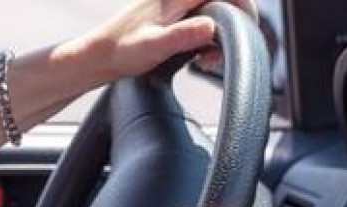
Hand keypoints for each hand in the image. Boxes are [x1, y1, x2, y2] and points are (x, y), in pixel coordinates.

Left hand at [70, 0, 258, 83]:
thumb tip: (211, 27)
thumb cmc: (121, 51)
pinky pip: (203, 22)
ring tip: (209, 60)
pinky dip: (209, 40)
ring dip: (222, 34)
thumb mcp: (155, 46)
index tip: (248, 27)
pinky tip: (202, 59)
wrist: (99, 57)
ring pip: (214, 11)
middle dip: (233, 23)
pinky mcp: (174, 19)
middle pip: (221, 0)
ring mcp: (176, 7)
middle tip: (228, 51)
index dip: (241, 5)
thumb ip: (184, 35)